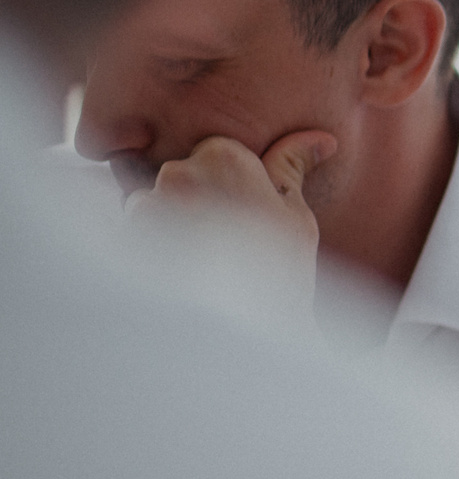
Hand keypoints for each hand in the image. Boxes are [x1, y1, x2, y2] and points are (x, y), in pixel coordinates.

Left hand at [130, 131, 335, 296]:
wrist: (246, 338)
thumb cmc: (281, 273)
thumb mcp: (297, 217)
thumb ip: (291, 169)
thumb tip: (319, 141)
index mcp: (224, 158)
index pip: (211, 152)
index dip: (227, 184)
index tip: (239, 215)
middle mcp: (177, 174)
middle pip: (176, 176)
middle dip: (193, 204)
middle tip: (221, 242)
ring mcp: (145, 209)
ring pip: (147, 206)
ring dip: (166, 229)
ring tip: (198, 265)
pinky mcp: (119, 241)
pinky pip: (126, 237)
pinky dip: (147, 254)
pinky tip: (176, 276)